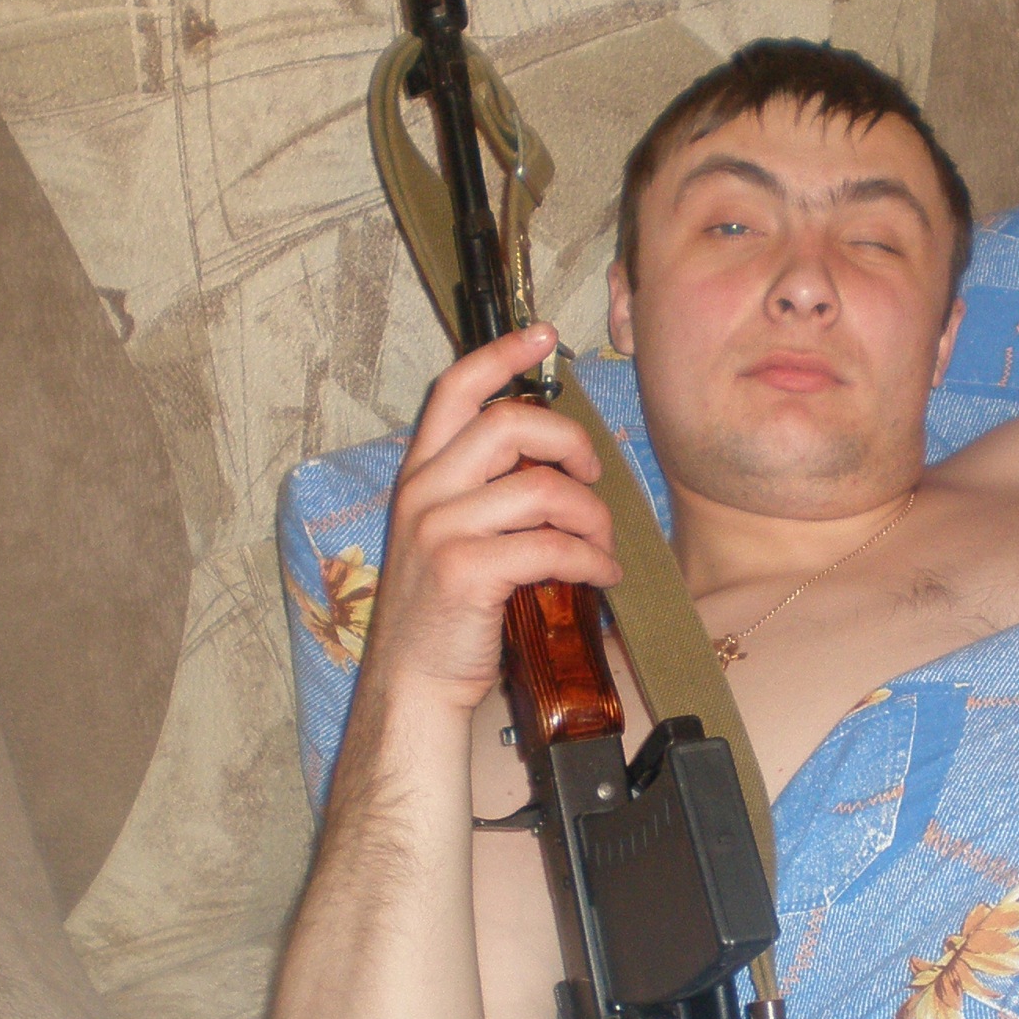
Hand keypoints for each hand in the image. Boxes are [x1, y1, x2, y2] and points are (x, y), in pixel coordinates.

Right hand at [357, 325, 622, 715]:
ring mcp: (440, 530)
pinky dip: (592, 560)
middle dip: (569, 440)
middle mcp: (424, 492)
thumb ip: (486, 493)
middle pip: (508, 423)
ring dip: (592, 515)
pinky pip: (552, 547)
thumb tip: (556, 466)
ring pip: (542, 489)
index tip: (542, 334)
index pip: (454, 390)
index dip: (500, 355)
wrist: (414, 683)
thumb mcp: (449, 536)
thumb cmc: (446, 612)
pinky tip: (602, 576)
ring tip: (604, 543)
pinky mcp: (465, 572)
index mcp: (420, 475)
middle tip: (591, 471)